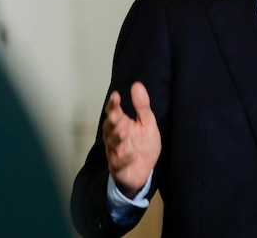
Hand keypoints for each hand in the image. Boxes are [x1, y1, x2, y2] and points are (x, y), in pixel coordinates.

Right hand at [102, 81, 161, 197]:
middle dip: (111, 121)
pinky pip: (119, 163)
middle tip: (115, 115)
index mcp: (122, 124)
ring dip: (116, 138)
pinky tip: (131, 155)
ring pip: (112, 144)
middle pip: (109, 127)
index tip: (115, 96)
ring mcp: (115, 152)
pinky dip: (124, 159)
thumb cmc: (143, 145)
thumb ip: (142, 106)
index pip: (114, 112)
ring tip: (122, 131)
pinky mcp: (118, 167)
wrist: (144, 171)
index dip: (113, 105)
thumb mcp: (147, 123)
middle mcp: (115, 137)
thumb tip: (137, 85)